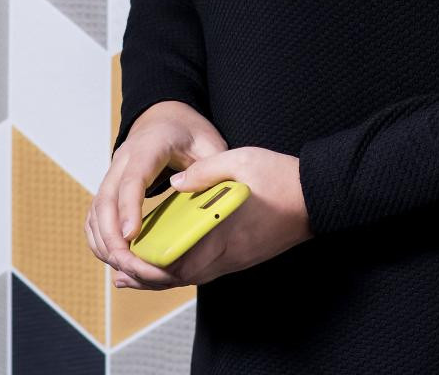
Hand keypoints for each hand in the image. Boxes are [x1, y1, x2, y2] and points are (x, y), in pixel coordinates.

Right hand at [86, 101, 227, 290]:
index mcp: (149, 147)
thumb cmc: (189, 131)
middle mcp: (123, 160)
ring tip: (124, 268)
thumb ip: (209, 165)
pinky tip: (113, 258)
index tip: (130, 236)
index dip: (128, 208)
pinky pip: (95, 216)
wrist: (165, 117)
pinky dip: (99, 239)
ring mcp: (112, 173)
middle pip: (106, 200)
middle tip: (129, 265)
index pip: (133, 179)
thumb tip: (196, 194)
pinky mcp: (109, 187)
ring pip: (96, 212)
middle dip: (112, 237)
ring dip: (104, 243)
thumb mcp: (208, 141)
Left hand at [111, 147, 313, 289]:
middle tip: (121, 270)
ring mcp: (237, 258)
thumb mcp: (242, 160)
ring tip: (135, 271)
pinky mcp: (242, 256)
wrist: (317, 196)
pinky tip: (171, 257)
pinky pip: (205, 269)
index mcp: (226, 231)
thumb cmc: (283, 178)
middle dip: (148, 277)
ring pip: (192, 276)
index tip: (130, 259)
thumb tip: (176, 183)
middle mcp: (230, 254)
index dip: (152, 266)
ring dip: (162, 275)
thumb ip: (205, 171)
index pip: (181, 262)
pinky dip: (182, 268)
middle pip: (181, 277)